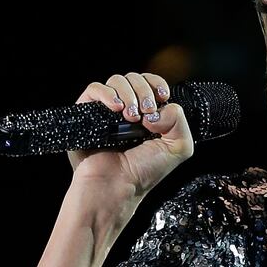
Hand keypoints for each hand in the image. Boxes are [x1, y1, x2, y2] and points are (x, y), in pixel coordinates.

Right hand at [67, 73, 193, 194]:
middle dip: (144, 91)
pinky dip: (107, 94)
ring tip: (130, 117)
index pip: (151, 83)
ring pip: (117, 81)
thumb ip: (180, 121)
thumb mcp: (178, 148)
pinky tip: (116, 109)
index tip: (162, 96)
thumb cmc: (143, 173)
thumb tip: (160, 107)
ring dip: (128, 93)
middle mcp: (127, 110)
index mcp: (148, 115)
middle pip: (135, 78)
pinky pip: (94, 89)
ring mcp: (106, 111)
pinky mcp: (86, 114)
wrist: (115, 188)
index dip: (157, 84)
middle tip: (146, 113)